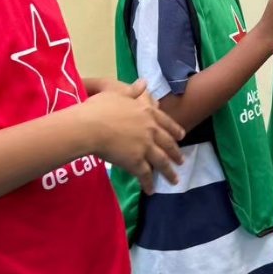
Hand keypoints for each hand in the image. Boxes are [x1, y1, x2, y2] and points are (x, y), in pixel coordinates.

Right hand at [83, 79, 184, 194]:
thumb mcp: (118, 93)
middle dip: (175, 153)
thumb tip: (144, 82)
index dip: (175, 130)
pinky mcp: (136, 161)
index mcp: (147, 113)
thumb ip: (134, 91)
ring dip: (169, 172)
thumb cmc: (100, 107)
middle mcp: (150, 130)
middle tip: (181, 161)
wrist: (90, 126)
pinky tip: (150, 190)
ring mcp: (145, 147)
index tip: (182, 136)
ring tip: (174, 180)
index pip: (166, 122)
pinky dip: (148, 183)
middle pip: (167, 144)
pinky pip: (145, 175)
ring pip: (161, 161)